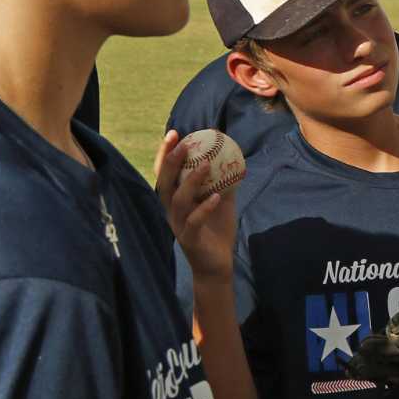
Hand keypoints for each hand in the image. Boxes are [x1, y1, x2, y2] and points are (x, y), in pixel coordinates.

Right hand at [154, 130, 235, 281]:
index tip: (173, 133)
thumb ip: (222, 182)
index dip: (165, 154)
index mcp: (176, 200)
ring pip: (178, 201)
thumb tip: (234, 157)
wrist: (217, 265)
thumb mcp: (221, 202)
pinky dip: (204, 208)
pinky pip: (194, 222)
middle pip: (164, 183)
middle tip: (181, 143)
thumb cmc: (216, 231)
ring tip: (206, 164)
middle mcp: (172, 211)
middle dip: (171, 161)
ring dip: (191, 181)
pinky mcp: (189, 240)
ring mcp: (178, 226)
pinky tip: (216, 196)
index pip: (164, 174)